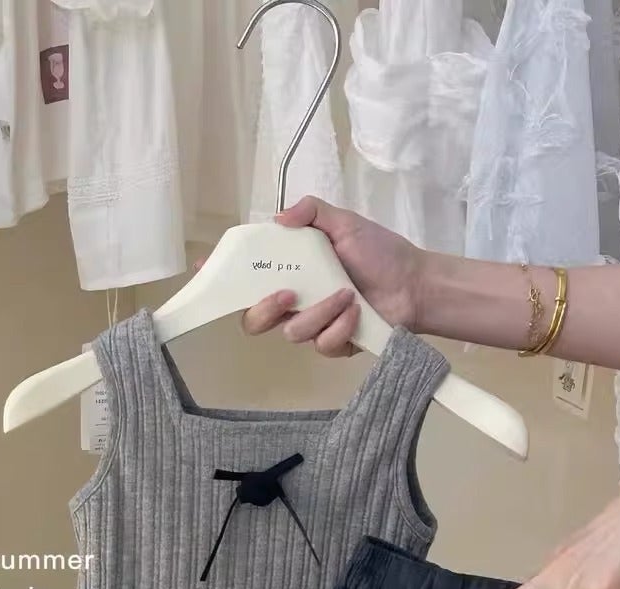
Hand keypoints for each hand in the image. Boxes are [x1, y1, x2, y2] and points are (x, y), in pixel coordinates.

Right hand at [237, 196, 426, 357]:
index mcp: (288, 271)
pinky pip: (320, 345)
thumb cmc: (378, 252)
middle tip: (287, 295)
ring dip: (319, 313)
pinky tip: (355, 312)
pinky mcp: (331, 345)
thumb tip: (280, 217)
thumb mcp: (344, 223)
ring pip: (291, 333)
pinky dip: (339, 327)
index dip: (220, 279)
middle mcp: (292, 301)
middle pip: (253, 319)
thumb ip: (313, 212)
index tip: (206, 270)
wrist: (413, 283)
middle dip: (263, 310)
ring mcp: (311, 325)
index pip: (245, 277)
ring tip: (346, 294)